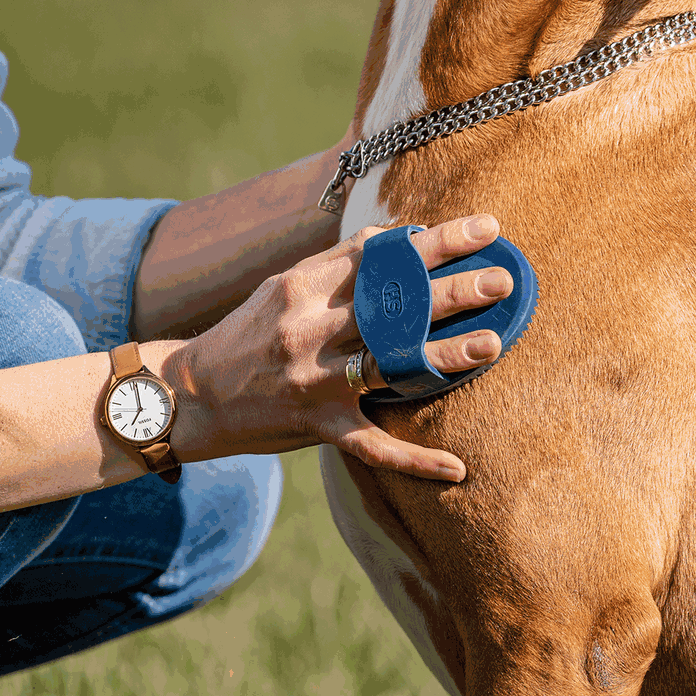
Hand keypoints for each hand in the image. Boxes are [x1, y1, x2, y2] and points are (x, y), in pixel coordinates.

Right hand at [156, 215, 511, 481]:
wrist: (193, 393)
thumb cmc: (249, 331)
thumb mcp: (285, 284)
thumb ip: (339, 264)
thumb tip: (396, 238)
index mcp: (306, 285)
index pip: (384, 255)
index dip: (437, 240)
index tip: (485, 228)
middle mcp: (311, 328)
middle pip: (394, 305)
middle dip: (453, 289)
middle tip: (502, 279)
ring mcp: (316, 380)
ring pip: (392, 366)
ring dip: (446, 356)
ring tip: (492, 343)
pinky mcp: (318, 426)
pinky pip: (374, 446)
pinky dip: (415, 460)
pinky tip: (456, 468)